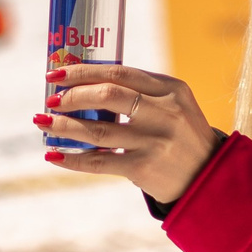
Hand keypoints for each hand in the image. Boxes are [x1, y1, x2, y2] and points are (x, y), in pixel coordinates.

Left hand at [36, 64, 220, 204]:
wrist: (208, 179)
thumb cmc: (182, 137)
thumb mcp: (174, 106)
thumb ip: (140, 94)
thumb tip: (84, 85)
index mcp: (171, 89)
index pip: (120, 72)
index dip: (84, 71)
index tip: (57, 72)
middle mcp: (164, 112)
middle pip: (107, 95)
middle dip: (72, 95)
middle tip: (50, 99)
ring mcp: (154, 141)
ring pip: (97, 130)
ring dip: (64, 126)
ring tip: (43, 123)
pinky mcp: (144, 168)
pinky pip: (99, 161)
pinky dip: (73, 159)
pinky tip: (54, 156)